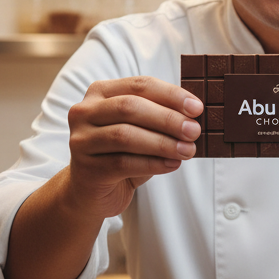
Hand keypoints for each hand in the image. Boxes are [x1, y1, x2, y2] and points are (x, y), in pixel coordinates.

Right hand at [65, 76, 202, 217]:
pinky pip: (123, 163)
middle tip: (194, 131)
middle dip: (167, 119)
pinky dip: (153, 163)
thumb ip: (159, 118)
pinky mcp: (86, 169)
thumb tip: (195, 116)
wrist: (93, 192)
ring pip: (125, 136)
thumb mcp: (140, 130)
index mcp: (100, 93)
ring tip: (188, 150)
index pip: (139, 85)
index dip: (170, 94)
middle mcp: (84, 112)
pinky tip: (172, 164)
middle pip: (130, 107)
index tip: (197, 108)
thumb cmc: (122, 155)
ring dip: (162, 143)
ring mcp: (81, 140)